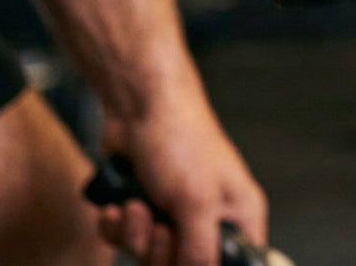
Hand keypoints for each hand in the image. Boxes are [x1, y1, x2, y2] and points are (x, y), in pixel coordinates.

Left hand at [95, 86, 265, 265]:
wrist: (139, 105)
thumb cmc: (180, 137)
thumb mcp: (196, 203)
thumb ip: (201, 251)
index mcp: (239, 217)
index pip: (234, 265)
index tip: (184, 256)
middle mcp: (209, 219)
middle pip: (184, 265)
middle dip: (160, 251)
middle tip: (158, 226)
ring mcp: (175, 215)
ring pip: (150, 256)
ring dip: (134, 235)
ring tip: (136, 205)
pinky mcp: (145, 208)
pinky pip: (126, 240)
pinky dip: (117, 226)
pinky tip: (119, 205)